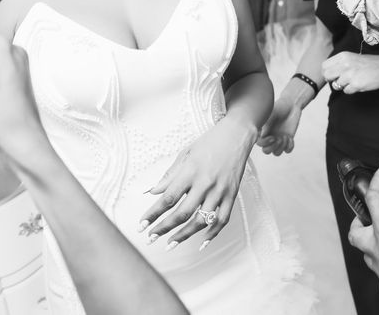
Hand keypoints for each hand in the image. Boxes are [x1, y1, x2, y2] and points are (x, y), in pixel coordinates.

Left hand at [139, 117, 256, 249]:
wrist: (236, 135)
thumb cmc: (208, 142)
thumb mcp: (185, 154)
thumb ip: (169, 176)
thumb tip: (152, 192)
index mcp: (190, 171)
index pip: (168, 198)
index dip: (153, 214)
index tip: (142, 225)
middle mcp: (205, 183)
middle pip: (183, 213)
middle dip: (164, 228)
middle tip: (151, 238)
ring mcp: (220, 191)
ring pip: (202, 221)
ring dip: (184, 235)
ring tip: (170, 244)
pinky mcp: (232, 195)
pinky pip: (222, 219)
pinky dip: (212, 233)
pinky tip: (201, 241)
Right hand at [257, 81, 309, 155]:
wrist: (291, 104)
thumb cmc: (279, 107)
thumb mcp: (272, 114)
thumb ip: (267, 124)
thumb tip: (262, 135)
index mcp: (263, 131)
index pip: (259, 143)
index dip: (265, 143)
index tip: (273, 137)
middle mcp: (269, 136)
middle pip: (267, 151)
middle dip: (273, 147)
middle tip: (279, 139)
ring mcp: (279, 139)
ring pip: (277, 153)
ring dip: (282, 147)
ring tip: (285, 137)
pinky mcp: (288, 140)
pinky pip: (288, 150)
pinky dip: (289, 146)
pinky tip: (290, 138)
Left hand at [322, 51, 378, 93]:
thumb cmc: (369, 63)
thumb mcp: (351, 58)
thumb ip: (339, 64)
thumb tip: (327, 74)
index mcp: (343, 56)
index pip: (324, 66)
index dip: (327, 72)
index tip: (333, 75)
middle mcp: (345, 64)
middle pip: (327, 76)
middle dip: (332, 80)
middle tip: (340, 80)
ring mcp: (350, 74)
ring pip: (337, 85)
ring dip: (344, 85)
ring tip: (354, 80)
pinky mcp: (356, 84)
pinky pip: (346, 91)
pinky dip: (351, 90)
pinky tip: (359, 84)